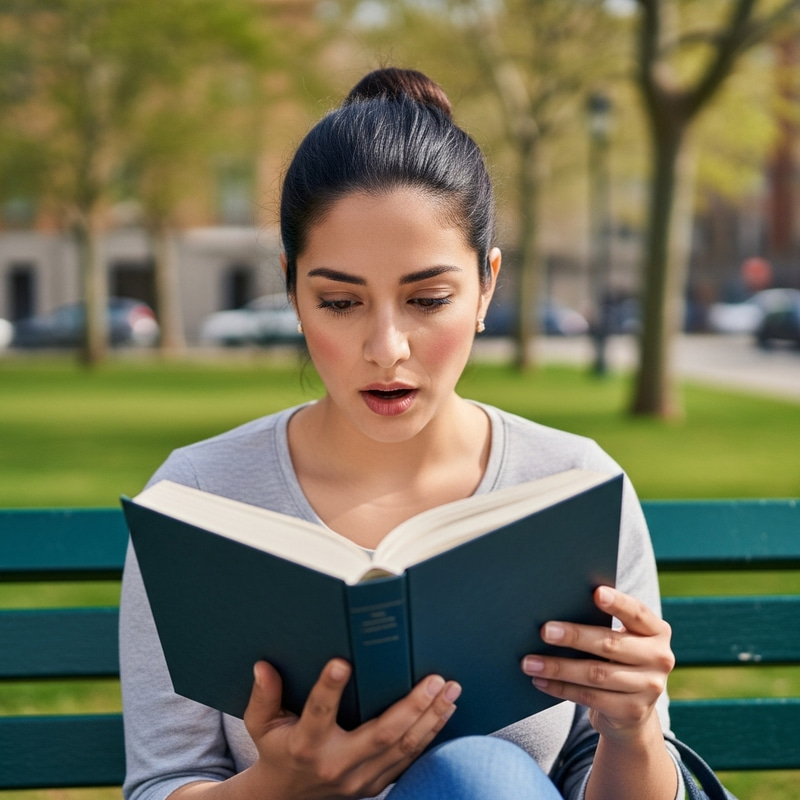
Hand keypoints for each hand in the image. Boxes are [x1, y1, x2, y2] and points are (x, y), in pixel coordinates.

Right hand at [243, 659, 460, 799]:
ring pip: (403, 748)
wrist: (286, 798)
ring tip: (450, 690)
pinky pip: (408, 761)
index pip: (318, 714)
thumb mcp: (261, 724)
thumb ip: (263, 695)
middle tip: (434, 679)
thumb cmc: (276, 749)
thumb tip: (263, 665)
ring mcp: (359, 778)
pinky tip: (445, 712)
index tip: (341, 662)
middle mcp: (336, 764)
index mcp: (305, 745)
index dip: (329, 689)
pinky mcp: (375, 784)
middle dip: (411, 705)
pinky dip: (429, 735)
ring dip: (431, 718)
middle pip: (380, 734)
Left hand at [521, 586, 674, 743]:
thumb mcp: (622, 639)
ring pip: (595, 674)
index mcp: (657, 631)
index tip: (596, 592)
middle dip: (573, 636)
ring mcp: (650, 688)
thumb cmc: (616, 659)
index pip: (637, 613)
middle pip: (609, 644)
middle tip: (544, 631)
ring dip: (557, 667)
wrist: (633, 712)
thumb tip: (555, 605)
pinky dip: (560, 688)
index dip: (617, 603)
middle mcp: (660, 658)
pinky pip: (589, 697)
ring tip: (529, 662)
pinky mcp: (633, 712)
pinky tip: (540, 681)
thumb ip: (603, 623)